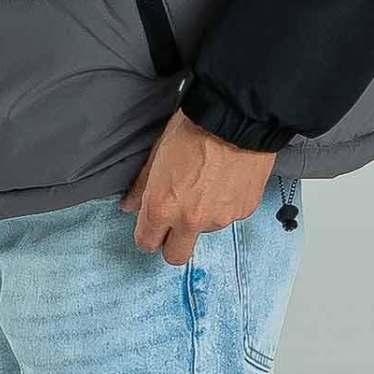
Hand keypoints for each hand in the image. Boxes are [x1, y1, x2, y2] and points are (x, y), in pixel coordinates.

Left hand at [120, 111, 277, 265]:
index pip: (146, 243)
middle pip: (175, 256)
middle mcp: (190, 220)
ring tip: (206, 185)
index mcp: (162, 207)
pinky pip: (228, 216)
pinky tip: (224, 180)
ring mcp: (219, 218)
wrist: (236, 118)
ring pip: (204, 232)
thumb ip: (142, 186)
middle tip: (175, 221)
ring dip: (201, 218)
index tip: (152, 226)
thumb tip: (129, 206)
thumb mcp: (157, 154)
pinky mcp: (243, 211)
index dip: (147, 235)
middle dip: (171, 243)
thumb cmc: (194, 129)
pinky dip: (224, 204)